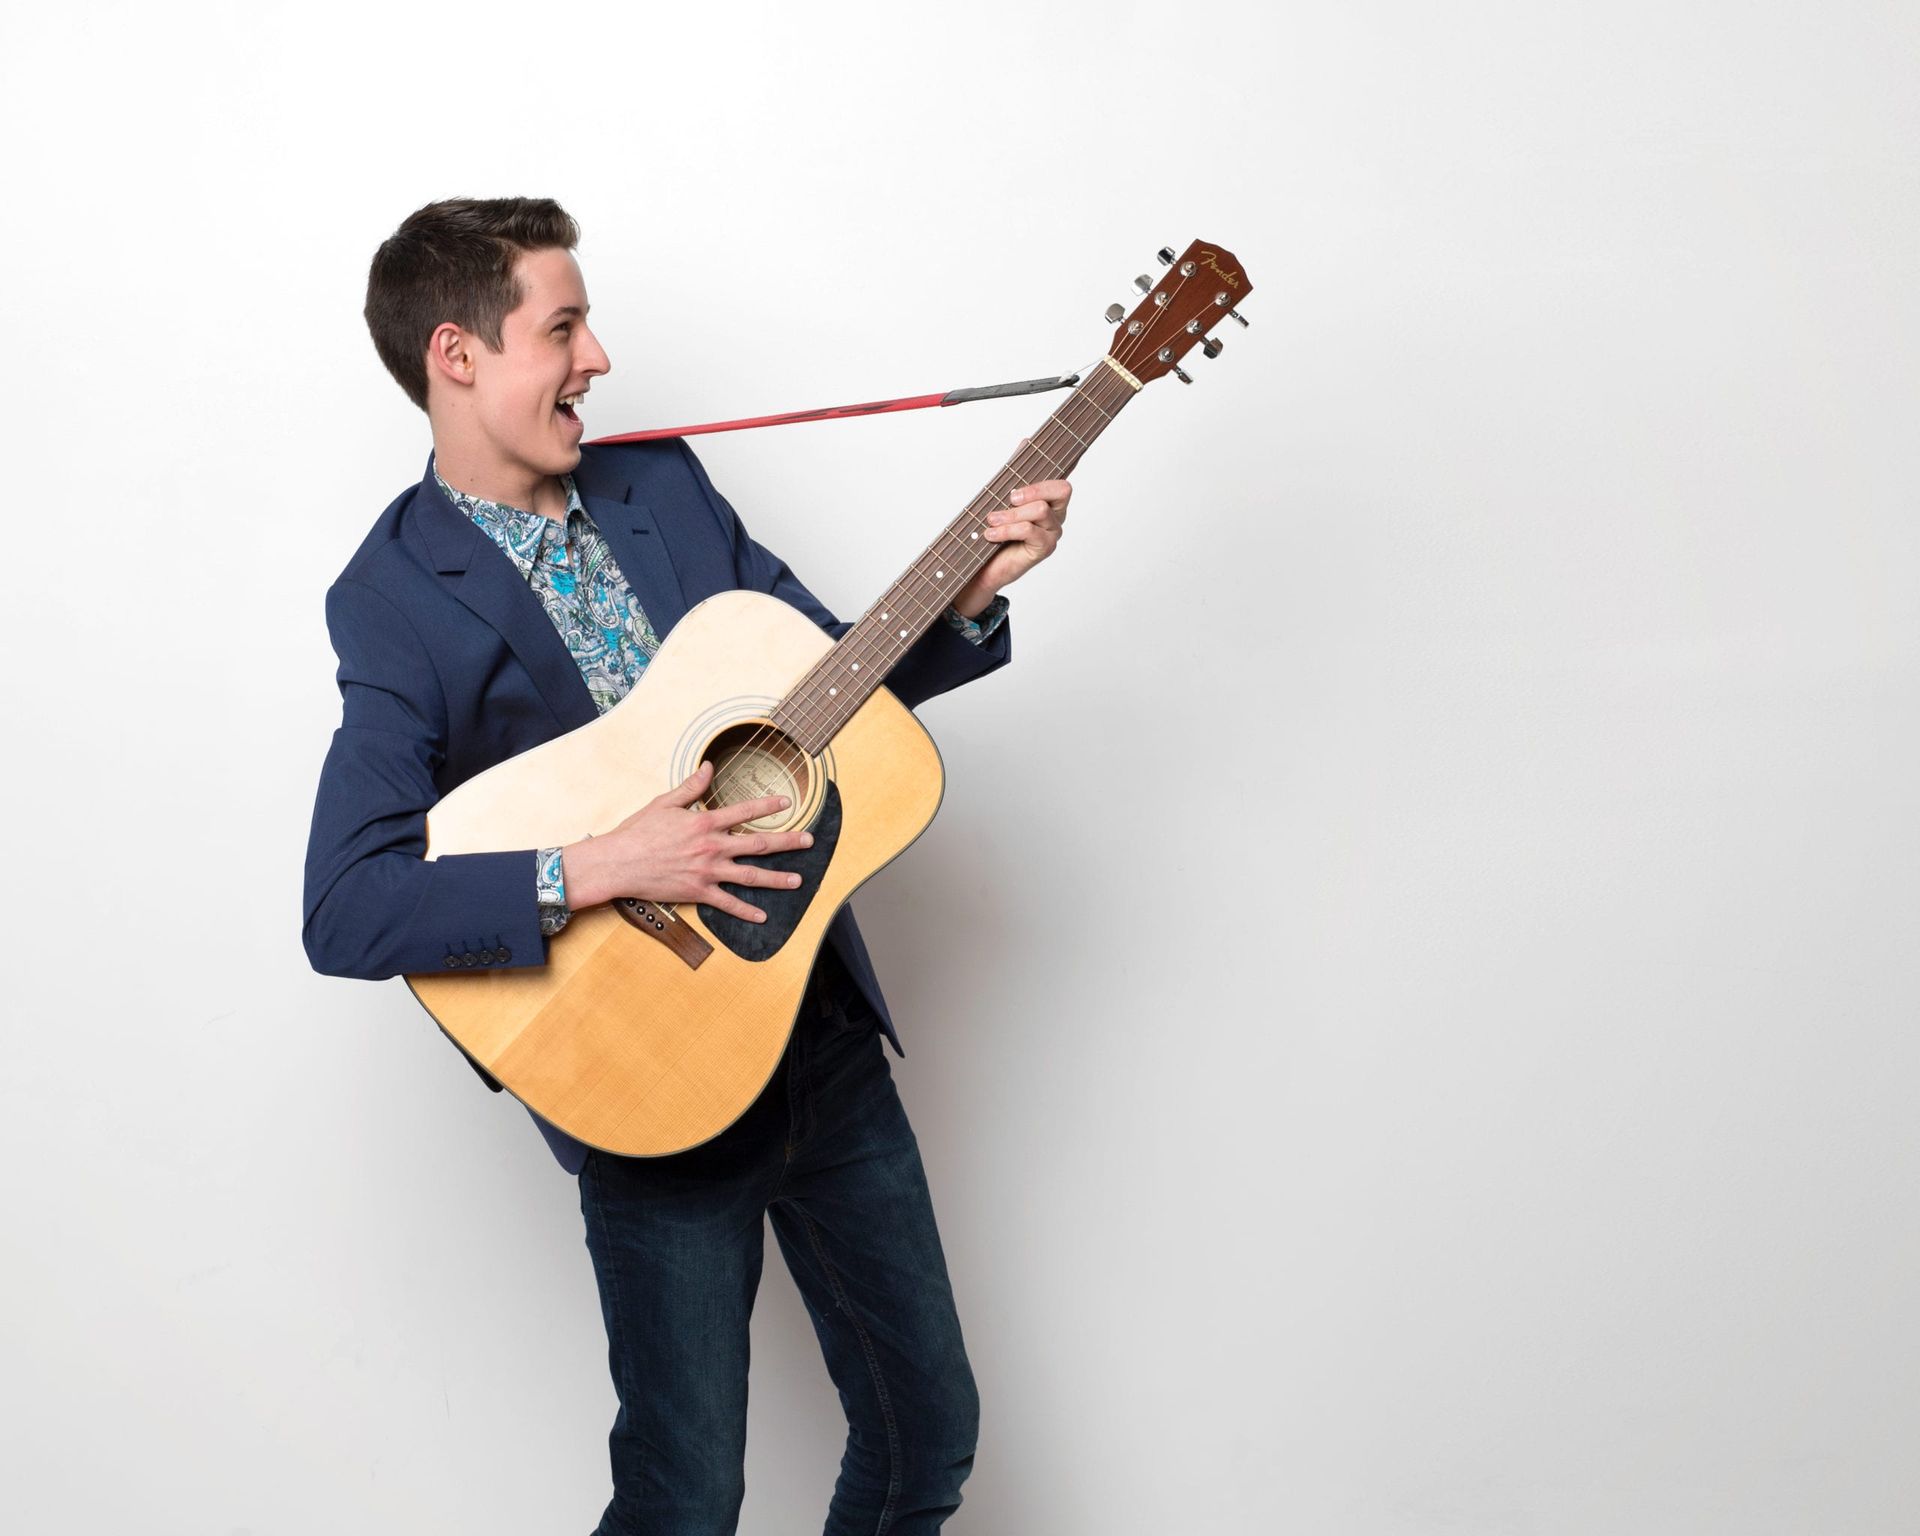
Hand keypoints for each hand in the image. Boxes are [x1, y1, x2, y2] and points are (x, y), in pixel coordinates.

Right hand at [560, 761, 814, 923]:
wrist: (618, 863)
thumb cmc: (638, 832)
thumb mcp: (664, 803)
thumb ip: (691, 787)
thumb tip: (709, 767)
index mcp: (705, 822)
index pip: (745, 811)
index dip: (768, 805)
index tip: (788, 801)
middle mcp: (712, 847)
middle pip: (758, 844)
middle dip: (787, 842)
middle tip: (808, 841)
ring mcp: (708, 872)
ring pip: (751, 876)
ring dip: (777, 879)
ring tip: (798, 881)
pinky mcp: (698, 892)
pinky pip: (728, 903)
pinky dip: (746, 911)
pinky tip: (762, 916)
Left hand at [953, 437, 1070, 615]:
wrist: (984, 566)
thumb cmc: (995, 531)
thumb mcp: (1001, 497)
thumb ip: (1015, 472)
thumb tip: (1026, 441)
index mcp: (1049, 498)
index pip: (1064, 477)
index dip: (1073, 461)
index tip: (1074, 448)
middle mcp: (1057, 513)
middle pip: (1061, 489)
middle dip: (1033, 489)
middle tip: (1010, 497)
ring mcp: (1053, 531)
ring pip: (1040, 510)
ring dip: (1010, 514)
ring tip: (991, 520)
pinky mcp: (1045, 548)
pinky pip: (1029, 530)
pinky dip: (1006, 530)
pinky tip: (991, 534)